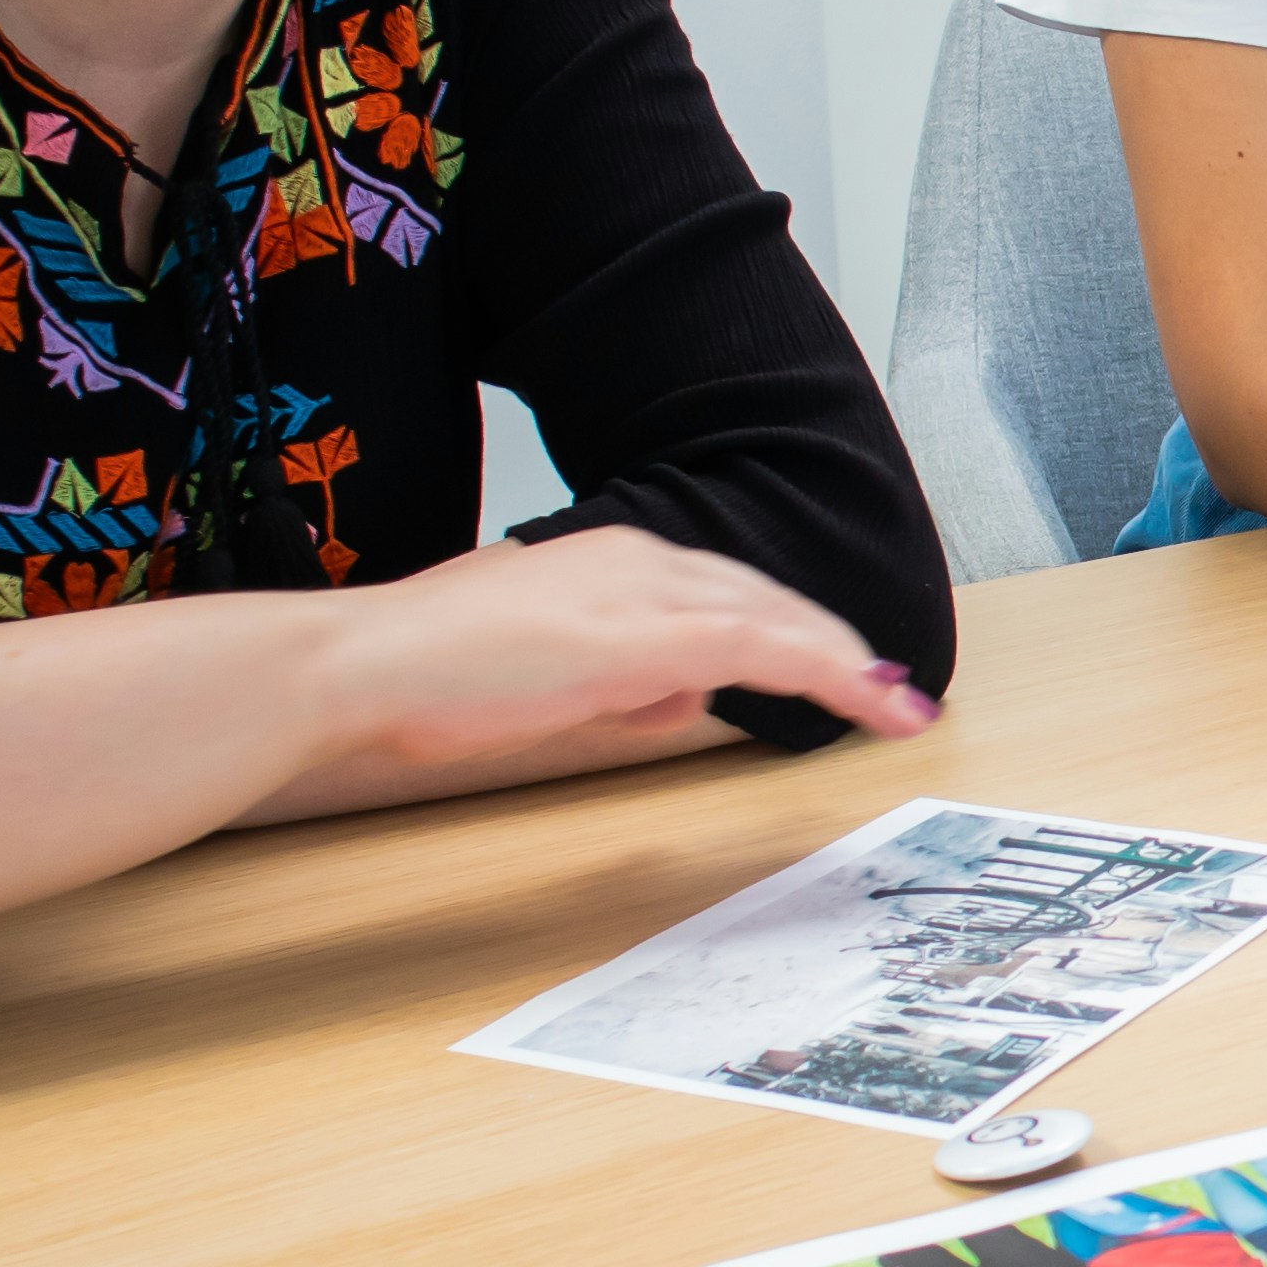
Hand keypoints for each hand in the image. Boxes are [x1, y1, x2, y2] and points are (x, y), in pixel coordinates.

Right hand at [313, 524, 932, 765]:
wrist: (368, 666)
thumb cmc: (433, 676)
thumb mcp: (548, 678)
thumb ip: (622, 681)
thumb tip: (681, 699)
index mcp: (610, 562)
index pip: (727, 590)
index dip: (791, 628)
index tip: (838, 664)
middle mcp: (637, 560)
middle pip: (764, 598)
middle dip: (834, 645)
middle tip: (890, 689)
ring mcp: (642, 594)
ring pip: (777, 621)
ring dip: (845, 664)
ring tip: (898, 705)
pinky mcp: (644, 637)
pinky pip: (763, 650)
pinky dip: (828, 673)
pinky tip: (871, 700)